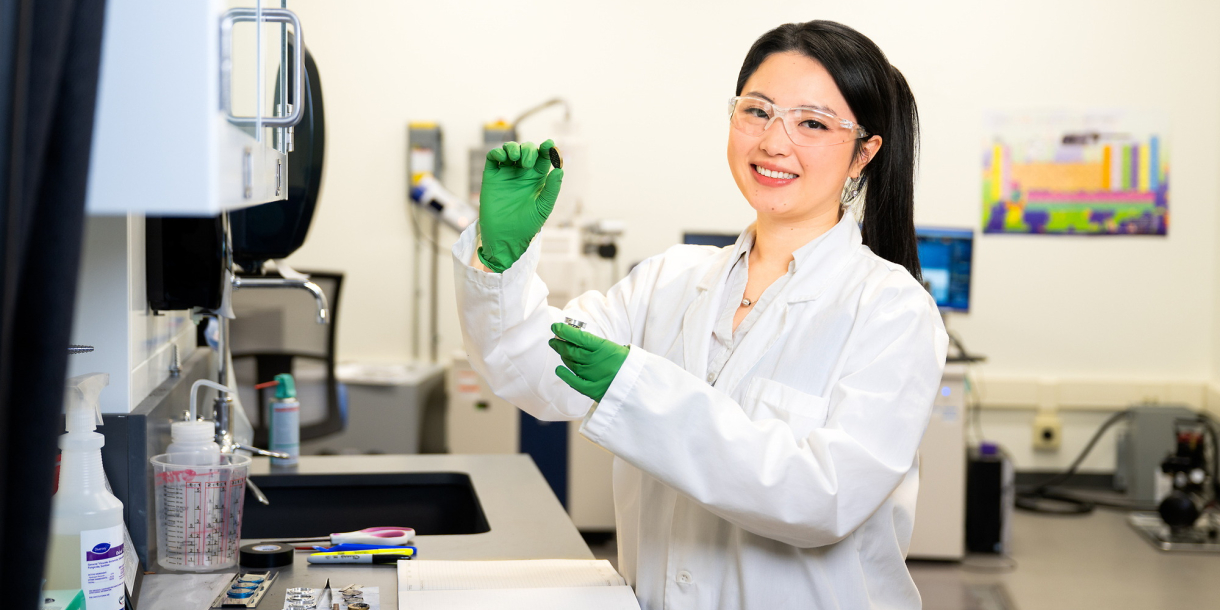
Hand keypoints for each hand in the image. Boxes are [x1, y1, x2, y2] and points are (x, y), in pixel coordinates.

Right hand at [477, 140, 563, 272]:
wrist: (505, 236)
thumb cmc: (527, 225)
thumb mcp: (543, 208)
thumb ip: (552, 189)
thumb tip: (559, 170)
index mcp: (537, 178)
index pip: (543, 157)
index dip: (547, 148)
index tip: (549, 145)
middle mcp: (522, 173)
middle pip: (527, 149)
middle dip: (529, 150)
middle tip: (528, 164)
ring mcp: (506, 173)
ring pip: (510, 149)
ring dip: (513, 147)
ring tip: (516, 158)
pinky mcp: (492, 177)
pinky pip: (493, 158)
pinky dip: (498, 153)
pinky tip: (504, 159)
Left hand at [548, 322, 628, 401]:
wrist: (641, 384)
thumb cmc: (630, 364)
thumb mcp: (617, 348)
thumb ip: (598, 346)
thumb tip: (580, 340)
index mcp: (604, 348)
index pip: (579, 337)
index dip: (565, 332)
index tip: (555, 327)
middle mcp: (596, 361)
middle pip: (572, 351)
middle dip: (560, 344)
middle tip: (554, 340)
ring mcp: (594, 376)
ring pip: (572, 364)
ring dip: (563, 357)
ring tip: (559, 351)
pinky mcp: (594, 390)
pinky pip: (575, 382)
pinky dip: (565, 375)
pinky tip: (559, 369)